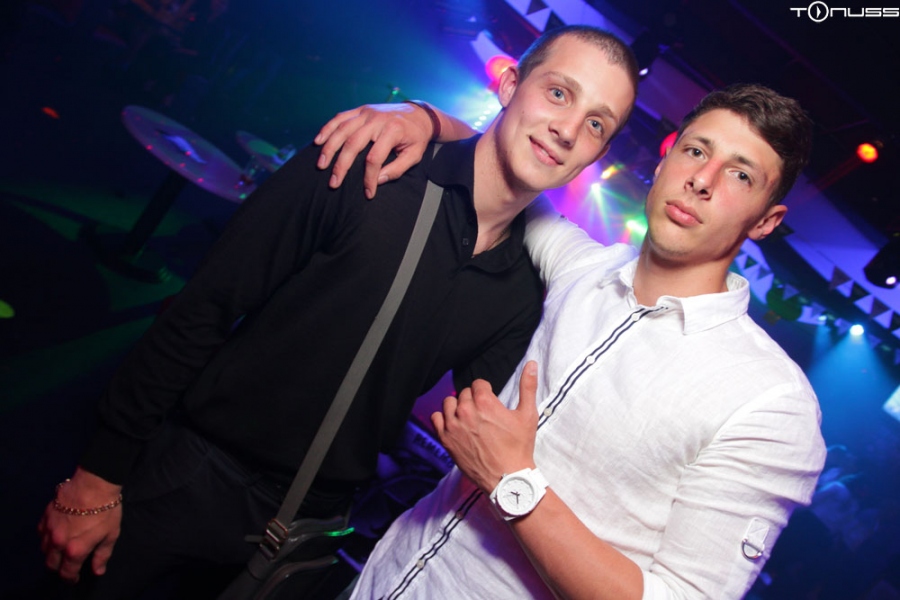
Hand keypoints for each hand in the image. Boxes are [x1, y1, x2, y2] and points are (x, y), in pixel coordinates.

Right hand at [38, 467, 122, 582]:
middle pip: (51, 564)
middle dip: (58, 568)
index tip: (74, 578)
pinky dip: (45, 538)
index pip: (67, 572)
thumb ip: (102, 555)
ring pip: (44, 550)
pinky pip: (40, 533)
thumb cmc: (106, 510)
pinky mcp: (46, 516)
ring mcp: (50, 529)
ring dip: (51, 554)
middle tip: (66, 566)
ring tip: (60, 552)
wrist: (94, 484)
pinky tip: (53, 535)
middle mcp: (58, 543)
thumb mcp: (111, 534)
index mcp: (75, 550)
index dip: (71, 578)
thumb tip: (97, 571)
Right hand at [314, 103, 431, 198]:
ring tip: (321, 165)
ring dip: (329, 147)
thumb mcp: (415, 155)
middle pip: (353, 143)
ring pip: (342, 129)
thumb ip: (397, 169)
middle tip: (333, 182)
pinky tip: (318, 141)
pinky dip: (327, 129)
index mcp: (393, 130)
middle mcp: (377, 120)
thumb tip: (378, 181)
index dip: (369, 177)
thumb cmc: (416, 137)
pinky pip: (340, 117)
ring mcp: (366, 112)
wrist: (419, 113)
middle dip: (341, 165)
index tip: (368, 192)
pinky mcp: (360, 110)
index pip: (375, 158)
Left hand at [432, 361, 539, 492]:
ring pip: (449, 402)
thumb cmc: (519, 446)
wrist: (507, 477)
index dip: (486, 391)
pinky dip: (443, 419)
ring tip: (469, 418)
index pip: (478, 383)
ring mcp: (453, 425)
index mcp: (484, 401)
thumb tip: (531, 364)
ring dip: (458, 407)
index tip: (491, 402)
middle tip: (484, 414)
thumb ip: (528, 386)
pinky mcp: (446, 439)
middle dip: (474, 400)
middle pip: (465, 393)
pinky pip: (436, 418)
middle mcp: (466, 410)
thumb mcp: (528, 415)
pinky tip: (454, 424)